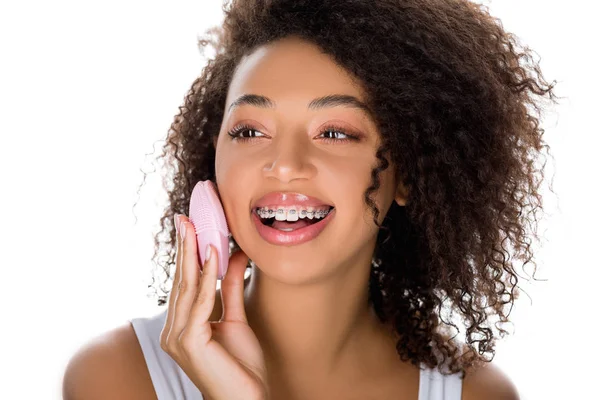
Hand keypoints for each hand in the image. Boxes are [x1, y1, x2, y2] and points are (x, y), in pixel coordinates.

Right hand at [160, 214, 267, 399]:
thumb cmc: (241, 366)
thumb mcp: (236, 318)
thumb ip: (232, 288)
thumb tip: (234, 254)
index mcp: (181, 326)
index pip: (184, 283)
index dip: (187, 254)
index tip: (190, 226)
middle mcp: (173, 331)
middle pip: (180, 281)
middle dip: (184, 247)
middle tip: (185, 217)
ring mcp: (177, 338)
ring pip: (186, 287)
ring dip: (191, 254)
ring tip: (195, 226)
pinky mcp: (188, 343)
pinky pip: (199, 302)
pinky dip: (206, 276)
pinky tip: (212, 253)